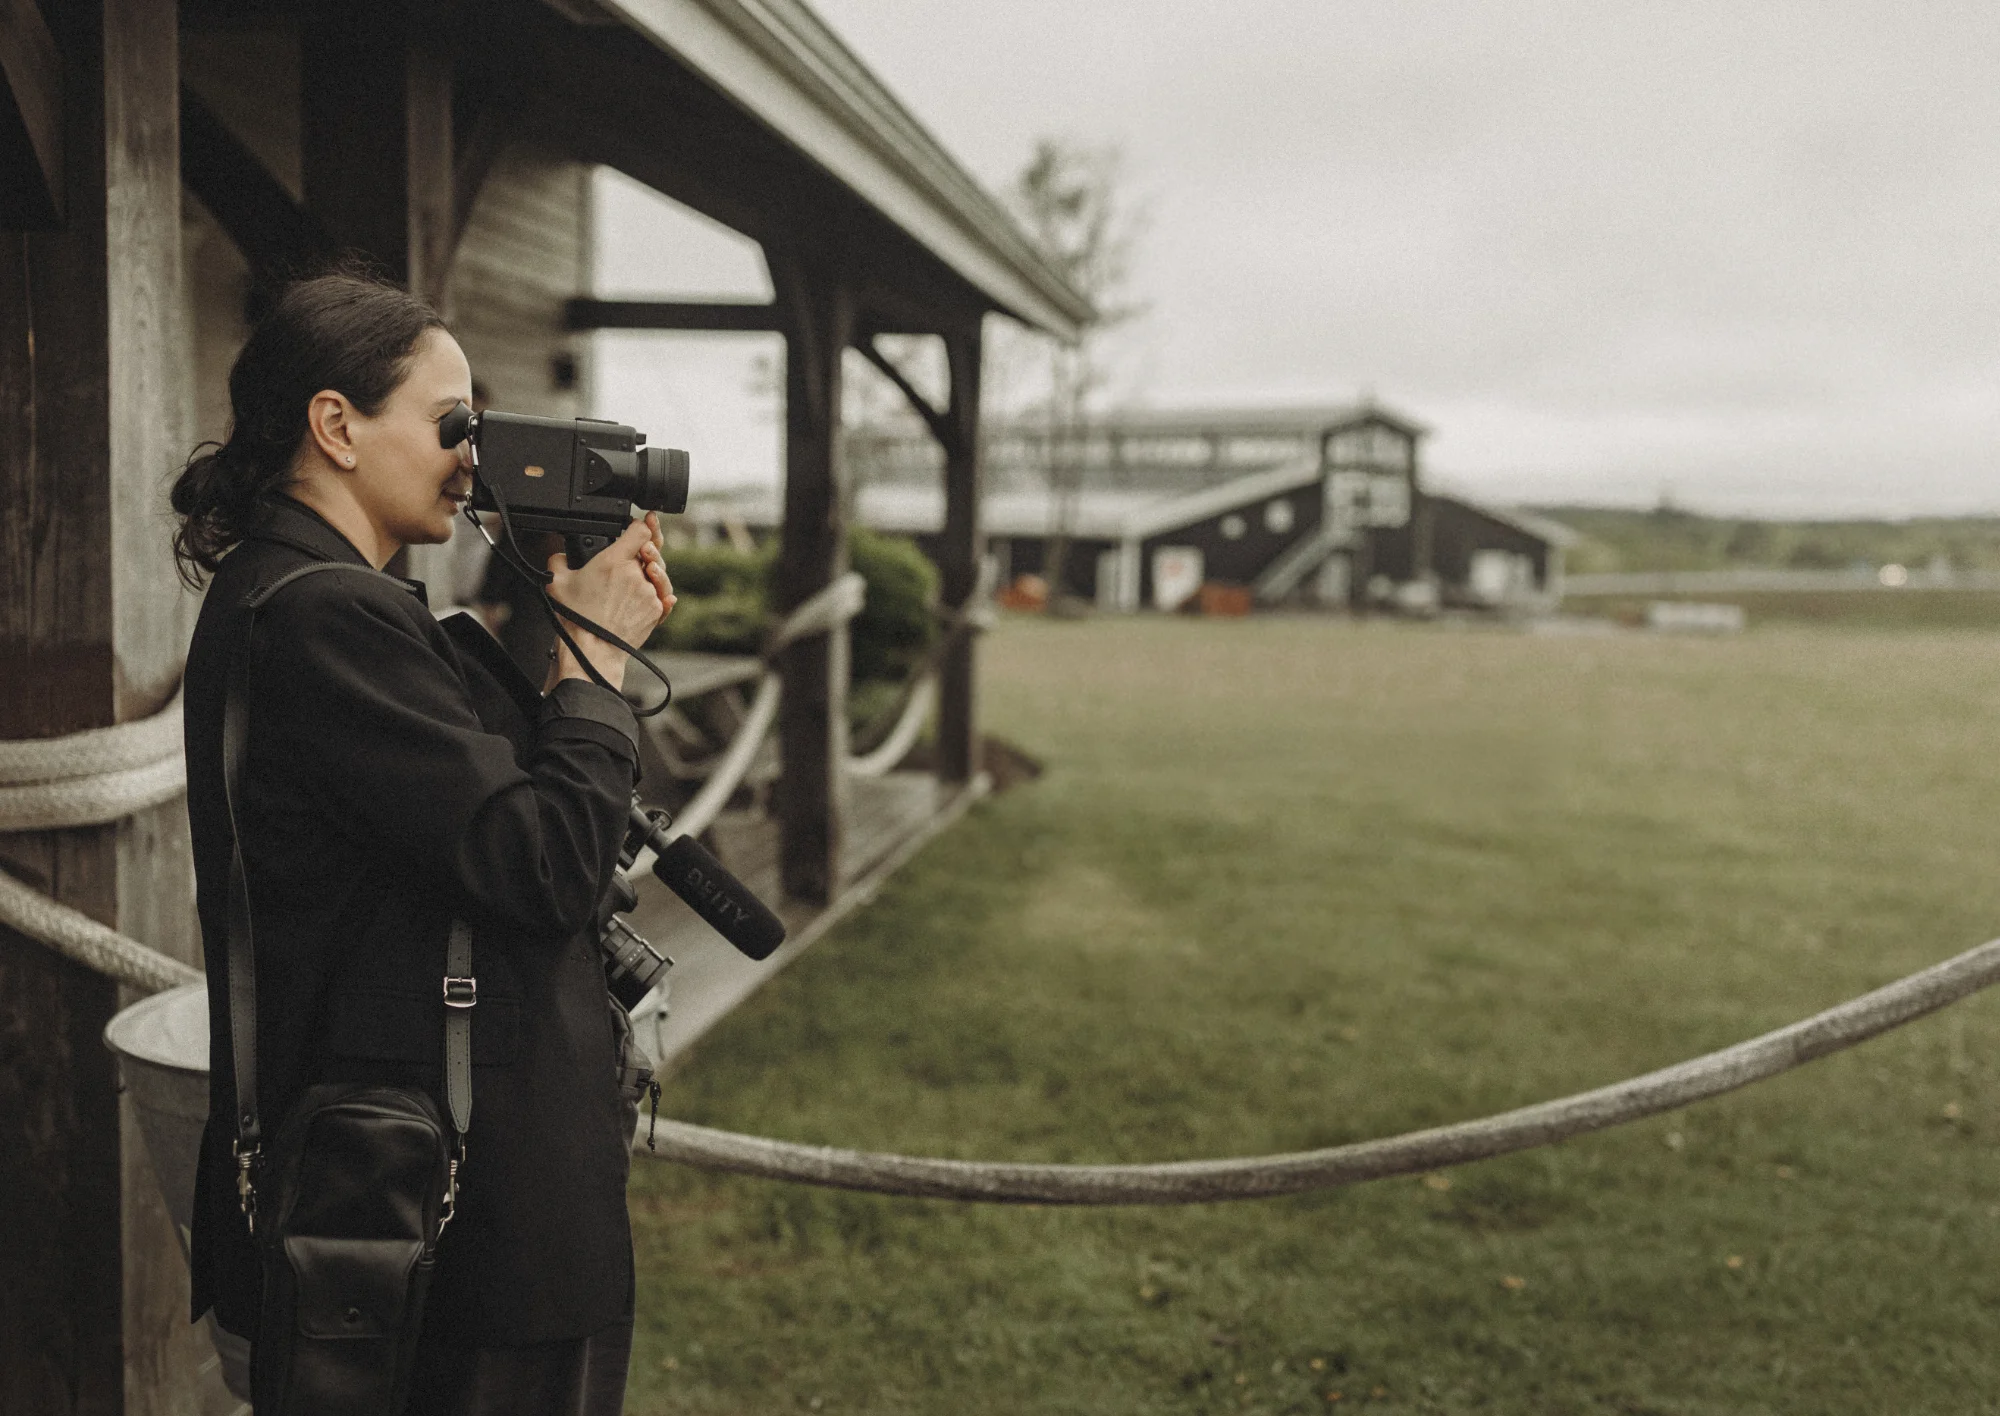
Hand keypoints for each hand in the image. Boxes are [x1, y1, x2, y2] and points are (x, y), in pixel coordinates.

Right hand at [543, 513, 675, 691]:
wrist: (592, 650)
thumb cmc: (576, 619)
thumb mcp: (557, 582)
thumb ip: (559, 560)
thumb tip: (561, 555)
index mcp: (614, 561)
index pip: (640, 531)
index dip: (641, 525)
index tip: (641, 523)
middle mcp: (636, 574)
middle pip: (653, 551)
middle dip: (648, 548)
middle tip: (640, 550)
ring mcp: (649, 592)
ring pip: (660, 573)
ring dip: (654, 569)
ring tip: (644, 570)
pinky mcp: (657, 610)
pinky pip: (663, 595)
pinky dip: (658, 590)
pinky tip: (654, 589)